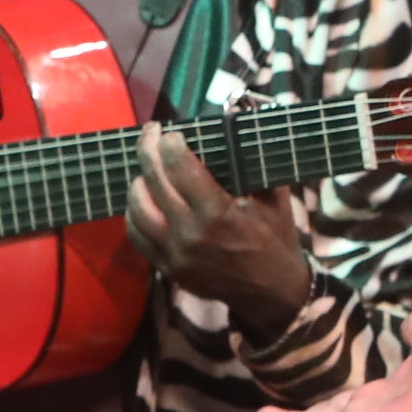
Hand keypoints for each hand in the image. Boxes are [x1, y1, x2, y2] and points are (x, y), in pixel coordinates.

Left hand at [127, 125, 314, 337]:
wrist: (272, 294)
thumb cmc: (276, 240)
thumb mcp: (274, 200)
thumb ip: (253, 161)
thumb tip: (240, 118)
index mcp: (219, 215)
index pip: (180, 168)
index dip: (170, 143)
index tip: (171, 131)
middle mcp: (191, 235)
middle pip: (154, 181)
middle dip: (148, 149)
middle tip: (151, 133)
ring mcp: (175, 255)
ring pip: (138, 207)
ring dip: (139, 180)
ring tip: (147, 167)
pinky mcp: (167, 268)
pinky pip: (137, 234)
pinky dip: (135, 211)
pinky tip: (143, 197)